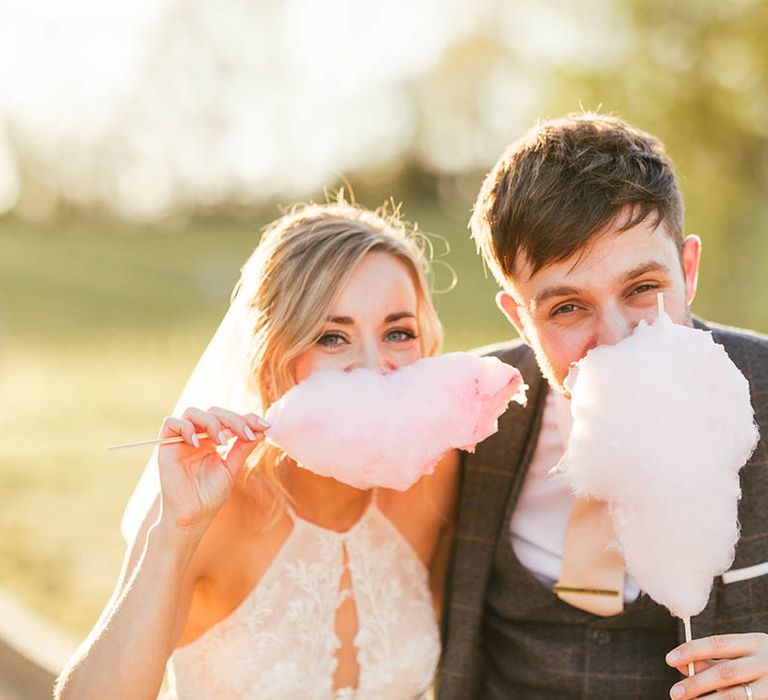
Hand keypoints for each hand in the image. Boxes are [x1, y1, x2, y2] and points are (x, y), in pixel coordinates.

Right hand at [157, 407, 268, 529]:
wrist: (191, 518)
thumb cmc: (209, 497)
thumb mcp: (231, 468)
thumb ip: (242, 448)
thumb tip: (261, 430)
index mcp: (212, 440)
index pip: (228, 418)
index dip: (246, 417)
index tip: (264, 425)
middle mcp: (197, 437)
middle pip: (213, 411)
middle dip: (233, 419)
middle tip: (245, 433)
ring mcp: (181, 440)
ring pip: (193, 412)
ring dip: (212, 422)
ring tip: (223, 441)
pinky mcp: (166, 446)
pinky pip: (171, 423)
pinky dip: (186, 428)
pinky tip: (197, 444)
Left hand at [667, 632, 767, 698]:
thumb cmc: (762, 665)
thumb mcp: (742, 656)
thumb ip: (713, 660)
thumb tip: (680, 666)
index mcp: (755, 642)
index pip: (717, 643)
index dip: (691, 650)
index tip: (669, 659)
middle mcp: (766, 662)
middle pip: (725, 672)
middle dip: (697, 683)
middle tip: (675, 692)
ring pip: (735, 696)